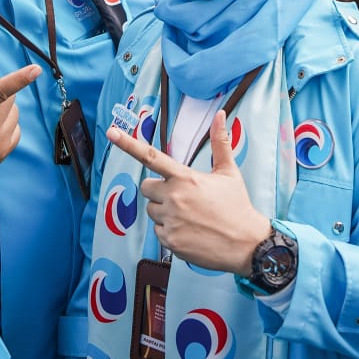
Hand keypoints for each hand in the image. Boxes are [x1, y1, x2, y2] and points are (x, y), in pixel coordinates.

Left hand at [105, 110, 270, 274]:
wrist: (247, 244)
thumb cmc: (237, 205)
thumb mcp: (229, 172)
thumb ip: (220, 143)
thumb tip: (222, 115)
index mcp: (185, 178)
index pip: (151, 157)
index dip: (128, 143)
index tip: (111, 132)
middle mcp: (174, 197)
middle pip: (147, 187)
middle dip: (158, 190)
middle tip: (181, 197)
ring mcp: (170, 221)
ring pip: (152, 211)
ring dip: (164, 212)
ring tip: (190, 216)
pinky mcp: (170, 241)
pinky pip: (158, 232)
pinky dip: (170, 231)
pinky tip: (190, 232)